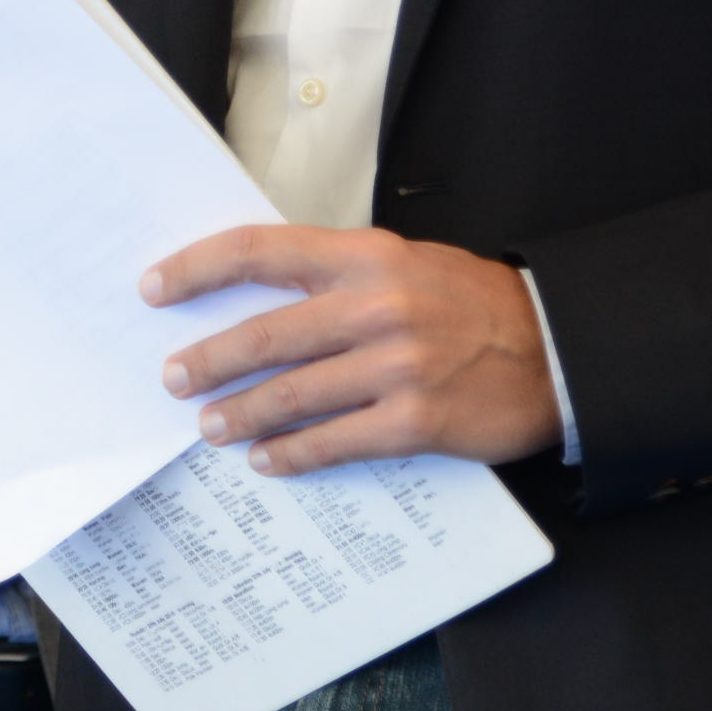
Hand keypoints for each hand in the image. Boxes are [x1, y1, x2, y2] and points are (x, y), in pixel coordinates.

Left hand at [140, 226, 562, 475]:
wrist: (556, 349)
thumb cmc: (471, 303)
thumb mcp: (403, 262)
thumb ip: (335, 274)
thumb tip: (253, 297)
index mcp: (365, 255)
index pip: (260, 251)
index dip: (198, 269)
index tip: (155, 288)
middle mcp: (376, 305)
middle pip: (265, 333)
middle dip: (209, 360)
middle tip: (174, 378)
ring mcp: (396, 365)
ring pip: (293, 394)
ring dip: (242, 413)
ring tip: (210, 426)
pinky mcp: (416, 420)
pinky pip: (335, 441)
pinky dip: (293, 454)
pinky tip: (267, 459)